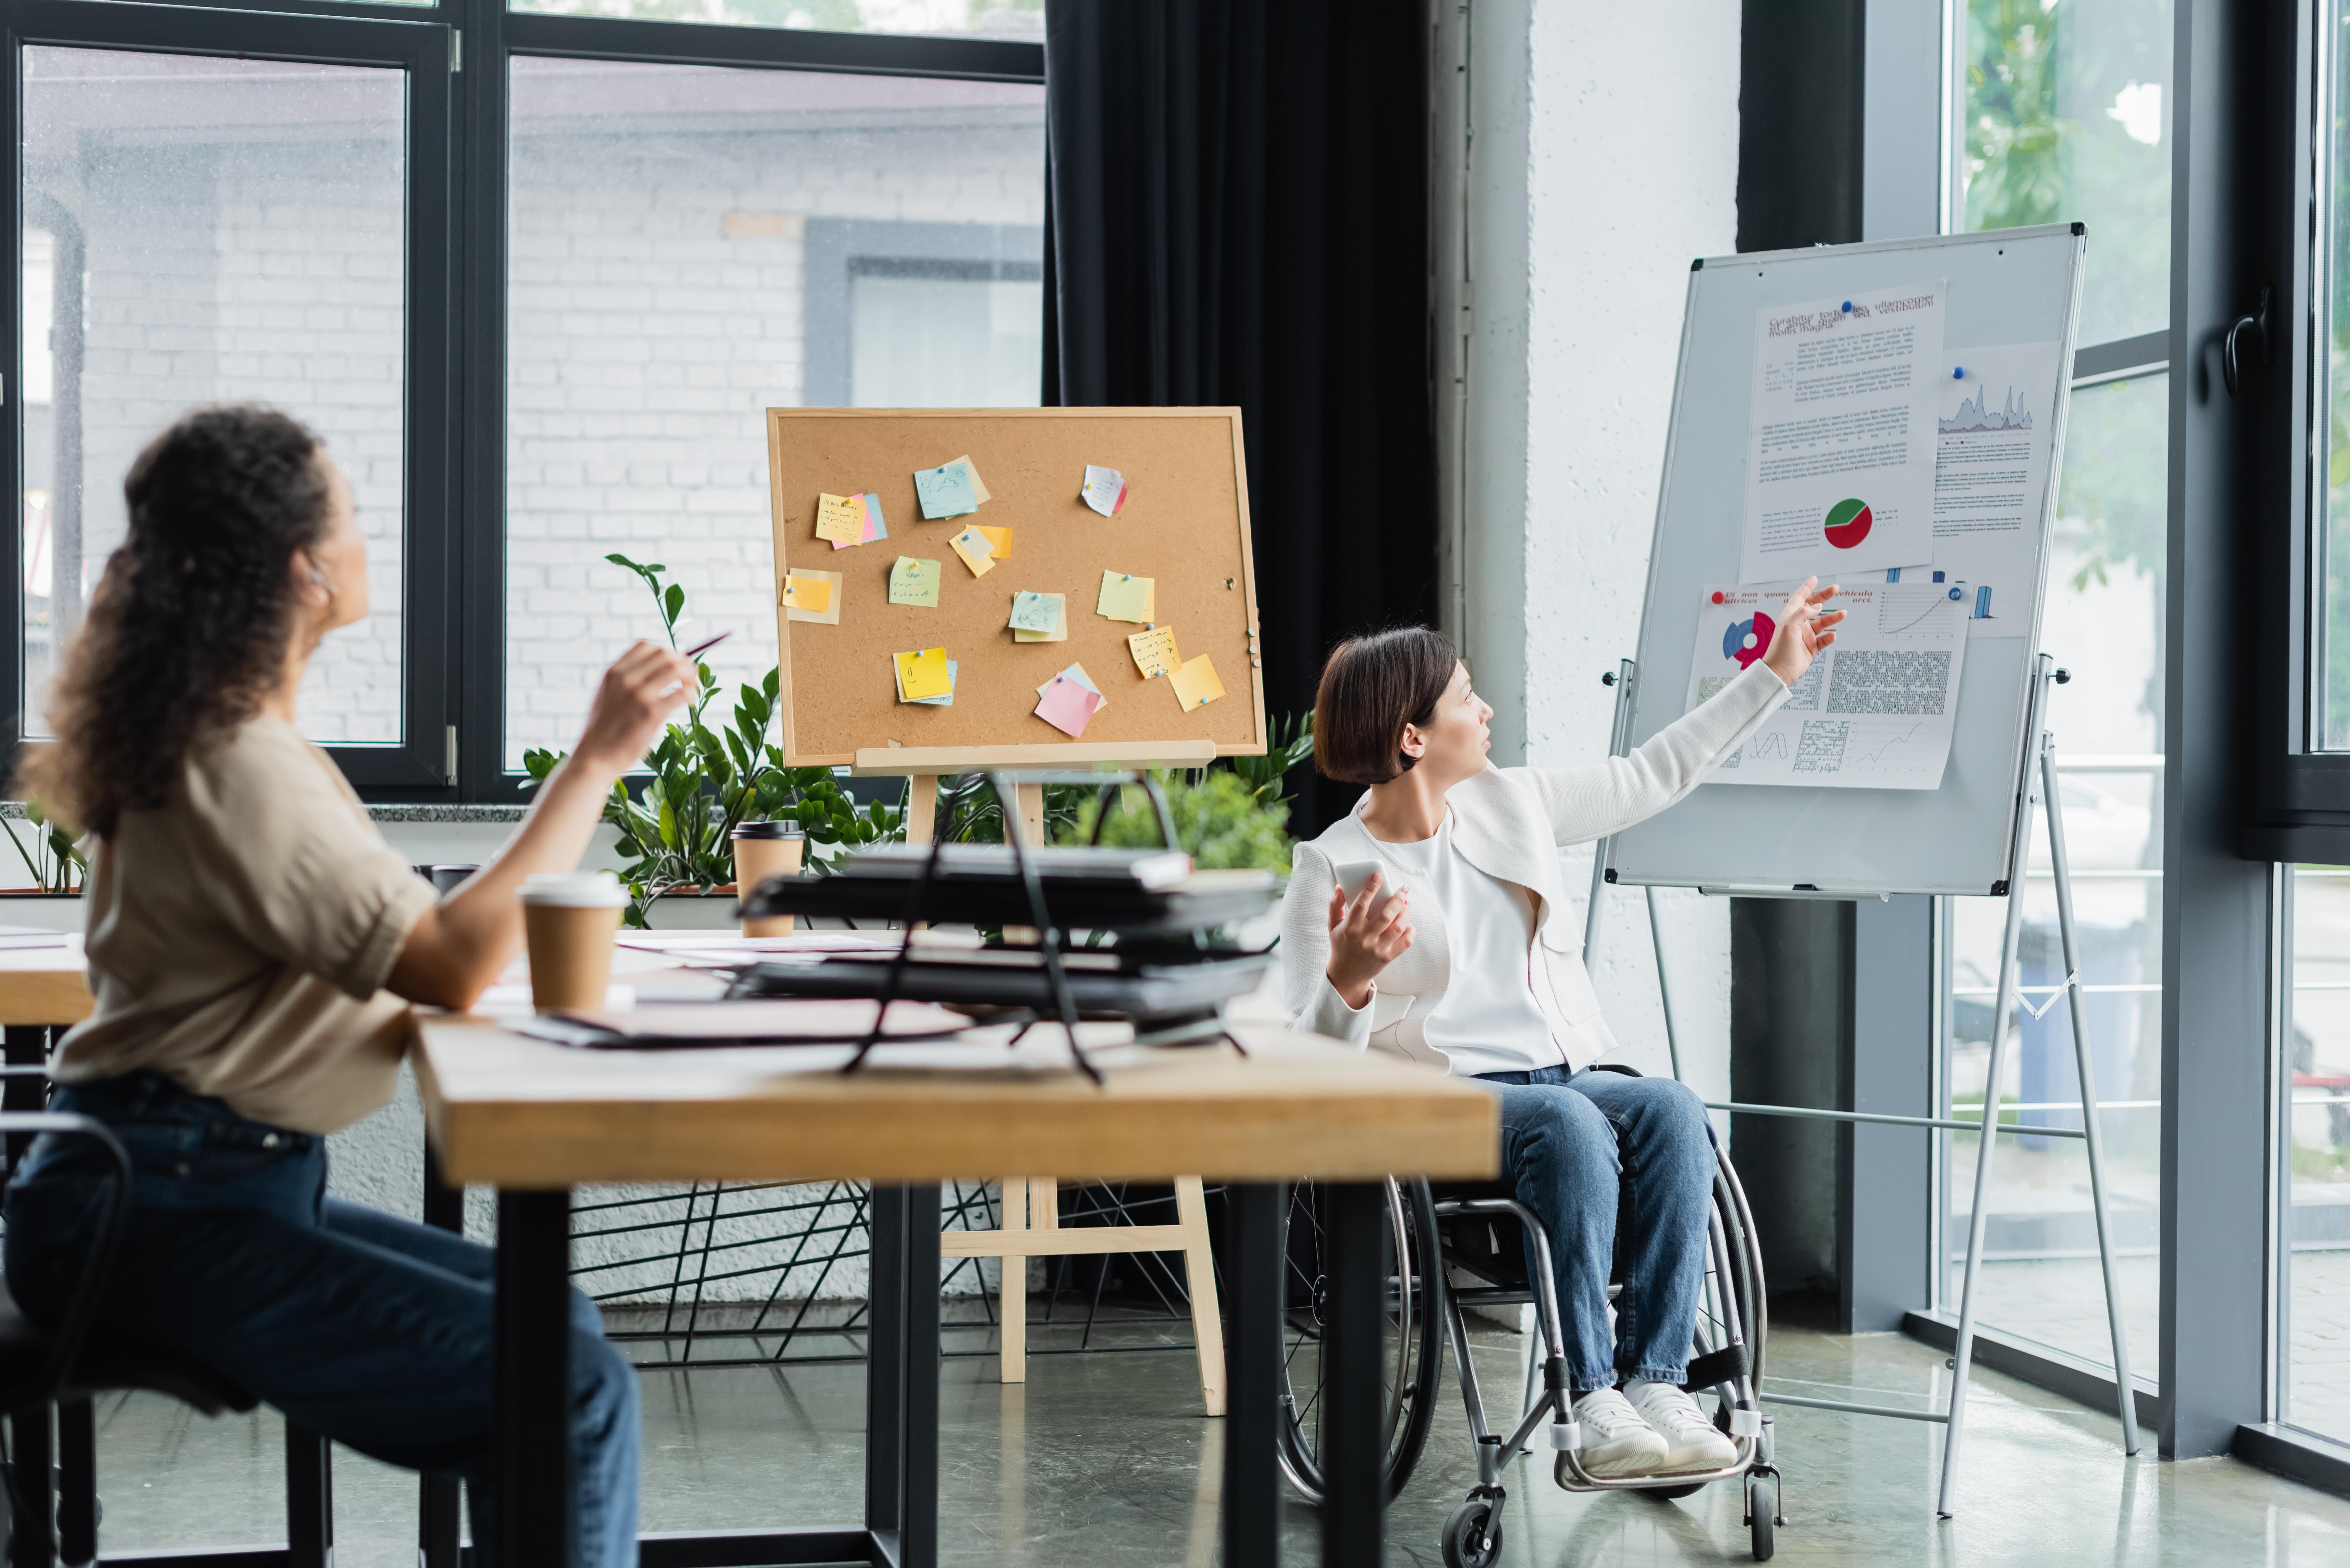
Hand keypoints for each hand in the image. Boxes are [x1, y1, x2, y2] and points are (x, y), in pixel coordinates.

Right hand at [570, 641, 696, 775]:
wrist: (595, 757)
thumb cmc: (604, 730)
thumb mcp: (607, 696)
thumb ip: (625, 681)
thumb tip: (655, 671)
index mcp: (613, 672)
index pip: (646, 645)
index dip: (666, 651)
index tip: (675, 664)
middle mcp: (625, 679)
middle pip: (664, 654)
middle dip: (683, 662)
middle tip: (690, 676)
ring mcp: (638, 694)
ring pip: (675, 668)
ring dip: (690, 676)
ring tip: (692, 688)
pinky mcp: (651, 713)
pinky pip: (681, 693)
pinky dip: (691, 694)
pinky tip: (690, 701)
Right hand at [1325, 873, 1412, 1010]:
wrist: (1347, 975)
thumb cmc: (1341, 945)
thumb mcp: (1333, 927)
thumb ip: (1335, 906)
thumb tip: (1340, 887)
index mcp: (1350, 928)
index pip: (1361, 904)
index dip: (1370, 888)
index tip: (1378, 876)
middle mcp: (1364, 938)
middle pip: (1386, 915)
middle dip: (1397, 898)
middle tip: (1403, 888)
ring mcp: (1377, 949)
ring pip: (1398, 927)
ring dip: (1406, 913)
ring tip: (1406, 904)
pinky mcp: (1388, 957)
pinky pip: (1405, 942)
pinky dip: (1410, 930)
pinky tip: (1408, 922)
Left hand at [1761, 577, 1844, 688]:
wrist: (1780, 671)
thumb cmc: (1780, 649)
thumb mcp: (1790, 626)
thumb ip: (1804, 613)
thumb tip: (1817, 606)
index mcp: (1790, 616)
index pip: (1800, 598)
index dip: (1807, 588)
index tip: (1815, 579)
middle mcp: (1799, 624)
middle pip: (1814, 606)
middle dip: (1825, 597)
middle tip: (1836, 589)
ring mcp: (1806, 635)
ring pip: (1822, 622)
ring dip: (1832, 618)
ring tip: (1843, 614)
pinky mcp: (1811, 647)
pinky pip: (1824, 639)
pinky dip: (1829, 636)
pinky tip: (1832, 635)